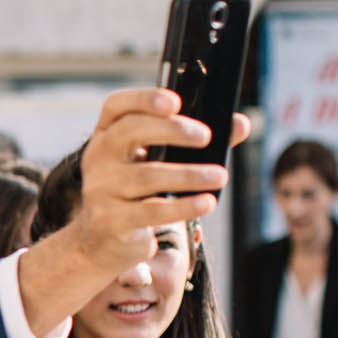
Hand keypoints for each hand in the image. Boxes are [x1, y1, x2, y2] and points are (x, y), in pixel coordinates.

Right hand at [69, 91, 250, 279]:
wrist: (105, 238)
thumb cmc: (138, 190)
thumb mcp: (158, 160)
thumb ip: (197, 139)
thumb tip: (240, 125)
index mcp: (108, 134)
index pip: (117, 106)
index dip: (144, 98)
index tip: (175, 101)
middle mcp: (98, 157)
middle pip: (130, 131)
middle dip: (171, 130)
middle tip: (206, 137)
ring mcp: (100, 189)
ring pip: (147, 175)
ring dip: (188, 175)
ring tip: (219, 176)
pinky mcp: (110, 220)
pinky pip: (151, 211)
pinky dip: (183, 206)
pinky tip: (206, 202)